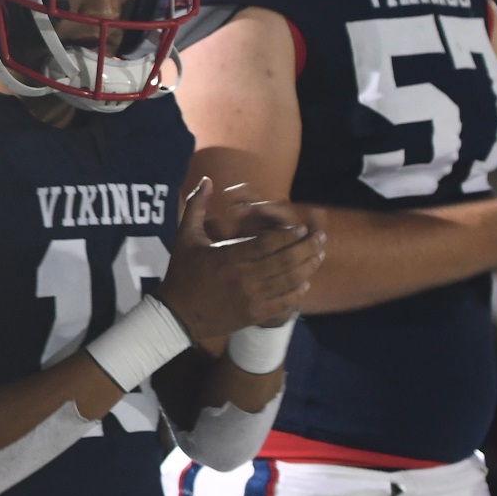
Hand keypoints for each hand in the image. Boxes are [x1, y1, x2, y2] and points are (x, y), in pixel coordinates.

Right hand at [153, 179, 323, 343]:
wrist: (177, 315)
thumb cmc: (182, 273)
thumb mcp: (185, 237)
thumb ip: (196, 206)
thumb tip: (206, 180)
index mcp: (229, 256)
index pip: (269, 242)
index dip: (289, 235)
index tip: (301, 228)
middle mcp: (244, 277)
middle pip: (287, 260)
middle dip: (308, 247)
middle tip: (319, 238)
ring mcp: (251, 298)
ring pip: (290, 280)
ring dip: (308, 267)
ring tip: (319, 256)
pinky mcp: (254, 314)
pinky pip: (284, 302)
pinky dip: (298, 291)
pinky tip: (304, 282)